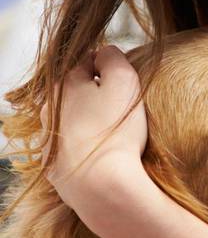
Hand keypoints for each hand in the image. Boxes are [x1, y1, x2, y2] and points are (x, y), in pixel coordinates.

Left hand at [40, 46, 146, 210]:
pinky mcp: (55, 168)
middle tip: (124, 110)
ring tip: (115, 136)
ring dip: (90, 123)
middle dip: (98, 96)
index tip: (127, 83)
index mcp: (65, 85)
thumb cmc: (115, 131)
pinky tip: (104, 157)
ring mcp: (50, 141)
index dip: (110, 69)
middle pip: (77, 93)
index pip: (88, 62)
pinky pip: (73, 150)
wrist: (101, 185)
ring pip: (73, 122)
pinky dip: (87, 149)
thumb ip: (113, 57)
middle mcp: (50, 110)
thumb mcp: (124, 81)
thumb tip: (105, 52)